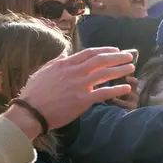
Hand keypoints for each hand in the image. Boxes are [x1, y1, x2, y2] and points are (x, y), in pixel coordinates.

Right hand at [17, 47, 134, 130]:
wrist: (31, 111)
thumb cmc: (35, 92)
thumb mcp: (44, 71)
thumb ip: (58, 61)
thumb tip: (66, 53)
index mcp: (66, 64)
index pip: (90, 53)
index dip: (105, 50)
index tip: (116, 50)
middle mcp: (75, 72)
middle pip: (101, 60)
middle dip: (118, 57)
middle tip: (129, 56)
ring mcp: (80, 86)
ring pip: (105, 74)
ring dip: (120, 70)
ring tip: (131, 68)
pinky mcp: (83, 100)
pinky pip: (104, 93)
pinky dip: (117, 89)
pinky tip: (126, 88)